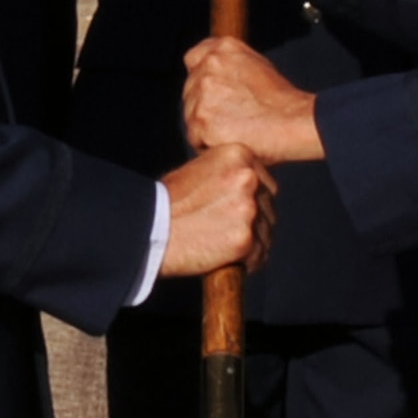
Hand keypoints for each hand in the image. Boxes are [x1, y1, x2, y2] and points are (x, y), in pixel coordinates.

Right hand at [159, 142, 276, 276]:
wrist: (150, 229)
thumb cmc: (168, 201)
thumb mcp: (200, 169)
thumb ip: (228, 174)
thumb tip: (249, 188)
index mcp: (240, 154)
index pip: (265, 182)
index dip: (252, 200)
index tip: (235, 211)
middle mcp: (249, 178)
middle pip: (268, 207)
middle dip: (254, 221)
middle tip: (227, 230)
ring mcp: (248, 209)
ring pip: (266, 232)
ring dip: (252, 243)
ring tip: (223, 245)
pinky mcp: (245, 239)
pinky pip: (259, 255)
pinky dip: (247, 262)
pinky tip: (228, 259)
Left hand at [184, 37, 324, 163]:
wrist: (293, 123)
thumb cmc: (281, 100)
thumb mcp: (257, 64)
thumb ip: (229, 63)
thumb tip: (214, 72)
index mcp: (223, 49)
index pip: (193, 58)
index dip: (200, 77)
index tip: (210, 91)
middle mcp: (209, 67)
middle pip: (190, 90)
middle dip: (203, 104)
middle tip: (229, 117)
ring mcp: (203, 94)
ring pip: (190, 115)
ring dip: (205, 125)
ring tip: (233, 130)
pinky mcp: (201, 121)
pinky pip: (195, 137)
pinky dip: (207, 143)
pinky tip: (230, 141)